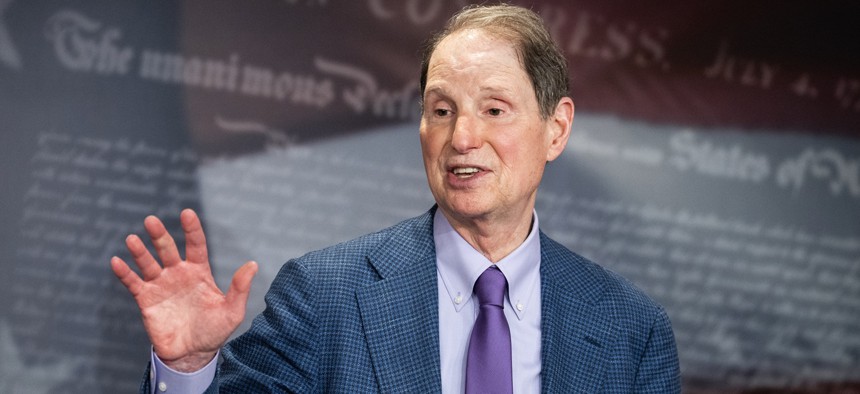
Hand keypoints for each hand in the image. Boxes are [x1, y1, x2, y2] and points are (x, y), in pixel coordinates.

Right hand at [110, 209, 257, 371]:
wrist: (192, 355)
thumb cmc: (215, 331)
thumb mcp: (232, 311)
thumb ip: (240, 288)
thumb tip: (253, 264)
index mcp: (199, 272)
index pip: (196, 245)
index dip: (192, 229)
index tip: (187, 214)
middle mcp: (178, 274)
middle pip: (167, 249)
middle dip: (160, 235)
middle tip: (151, 221)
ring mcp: (161, 285)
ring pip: (148, 263)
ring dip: (140, 251)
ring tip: (132, 239)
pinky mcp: (146, 300)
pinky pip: (133, 283)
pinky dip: (125, 273)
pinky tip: (116, 262)